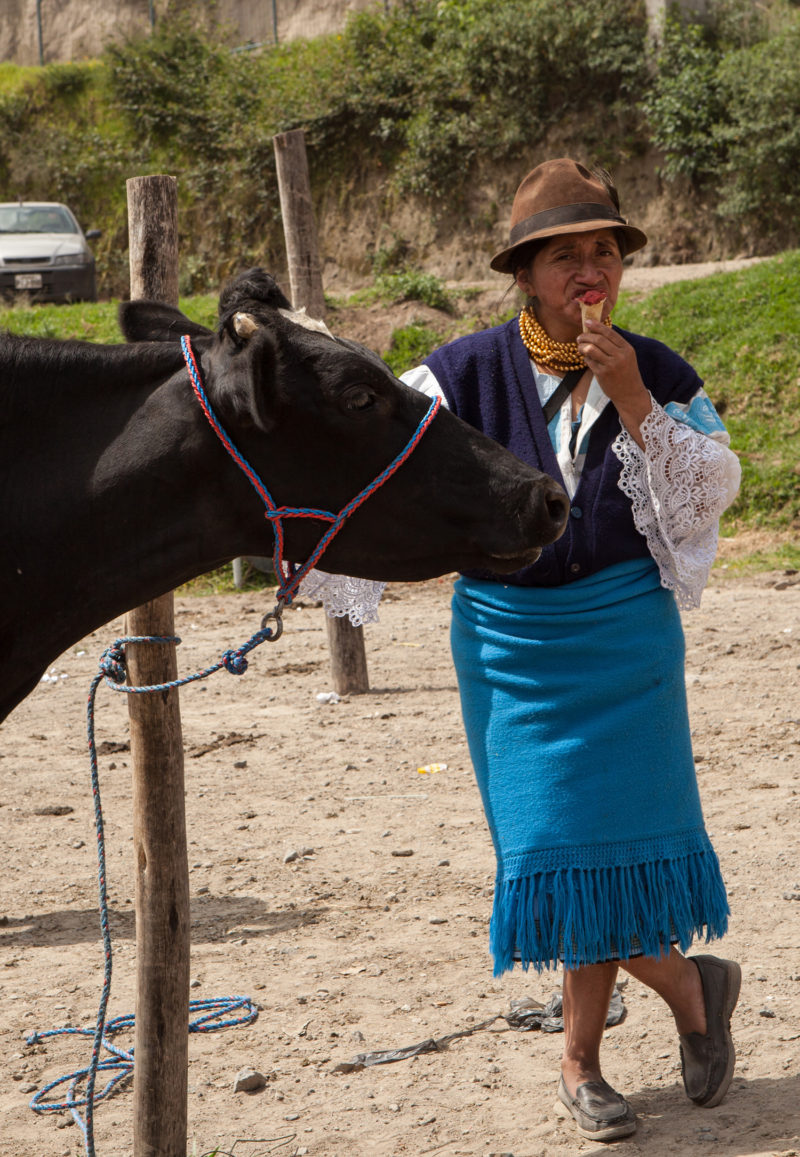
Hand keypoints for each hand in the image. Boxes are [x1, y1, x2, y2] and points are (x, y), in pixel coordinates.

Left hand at [577, 321, 651, 445]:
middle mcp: (620, 356)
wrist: (630, 394)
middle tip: (580, 337)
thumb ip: (615, 346)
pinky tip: (585, 358)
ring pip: (592, 349)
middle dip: (586, 336)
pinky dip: (585, 358)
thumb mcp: (627, 357)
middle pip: (599, 340)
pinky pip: (590, 361)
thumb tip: (598, 332)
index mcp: (627, 349)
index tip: (587, 322)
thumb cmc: (626, 374)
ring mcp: (611, 365)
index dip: (597, 326)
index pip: (610, 333)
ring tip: (579, 346)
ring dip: (583, 346)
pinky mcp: (603, 374)